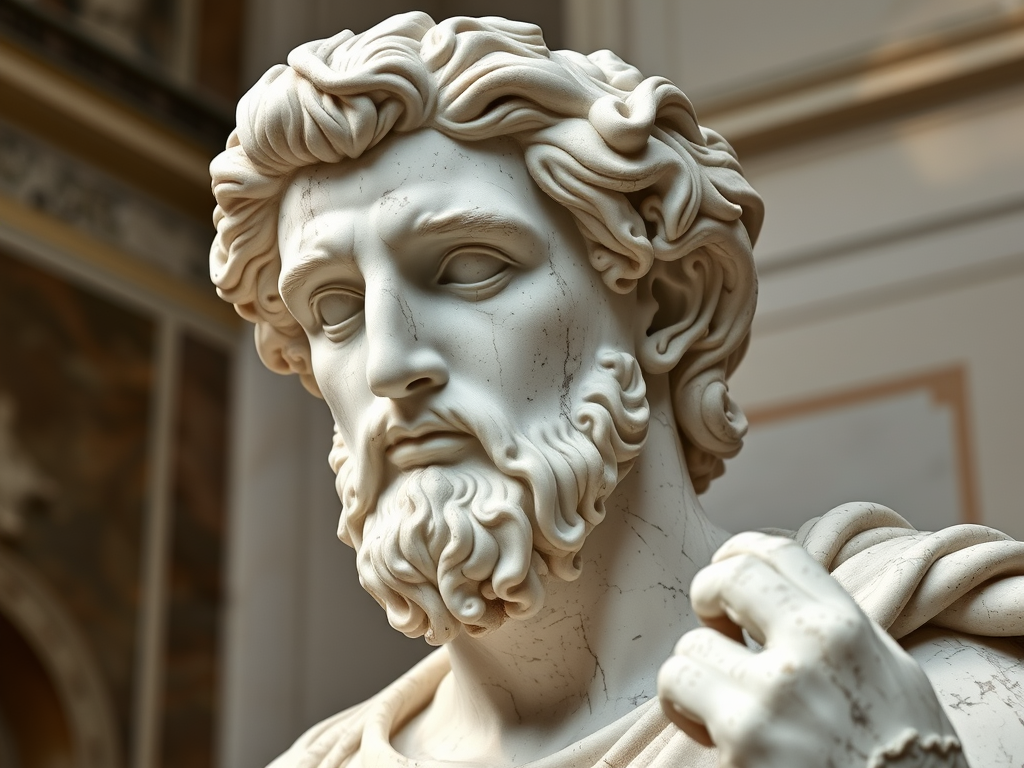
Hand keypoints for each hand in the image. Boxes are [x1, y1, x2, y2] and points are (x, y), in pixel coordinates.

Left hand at [657, 532, 965, 766]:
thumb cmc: (908, 765)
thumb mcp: (896, 680)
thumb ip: (843, 633)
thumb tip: (791, 598)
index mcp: (851, 630)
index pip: (778, 552)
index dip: (737, 555)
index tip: (726, 578)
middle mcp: (814, 649)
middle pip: (727, 577)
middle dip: (707, 595)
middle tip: (716, 631)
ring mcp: (774, 694)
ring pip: (690, 644)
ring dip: (696, 671)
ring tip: (723, 701)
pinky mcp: (743, 739)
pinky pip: (678, 689)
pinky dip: (683, 708)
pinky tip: (713, 732)